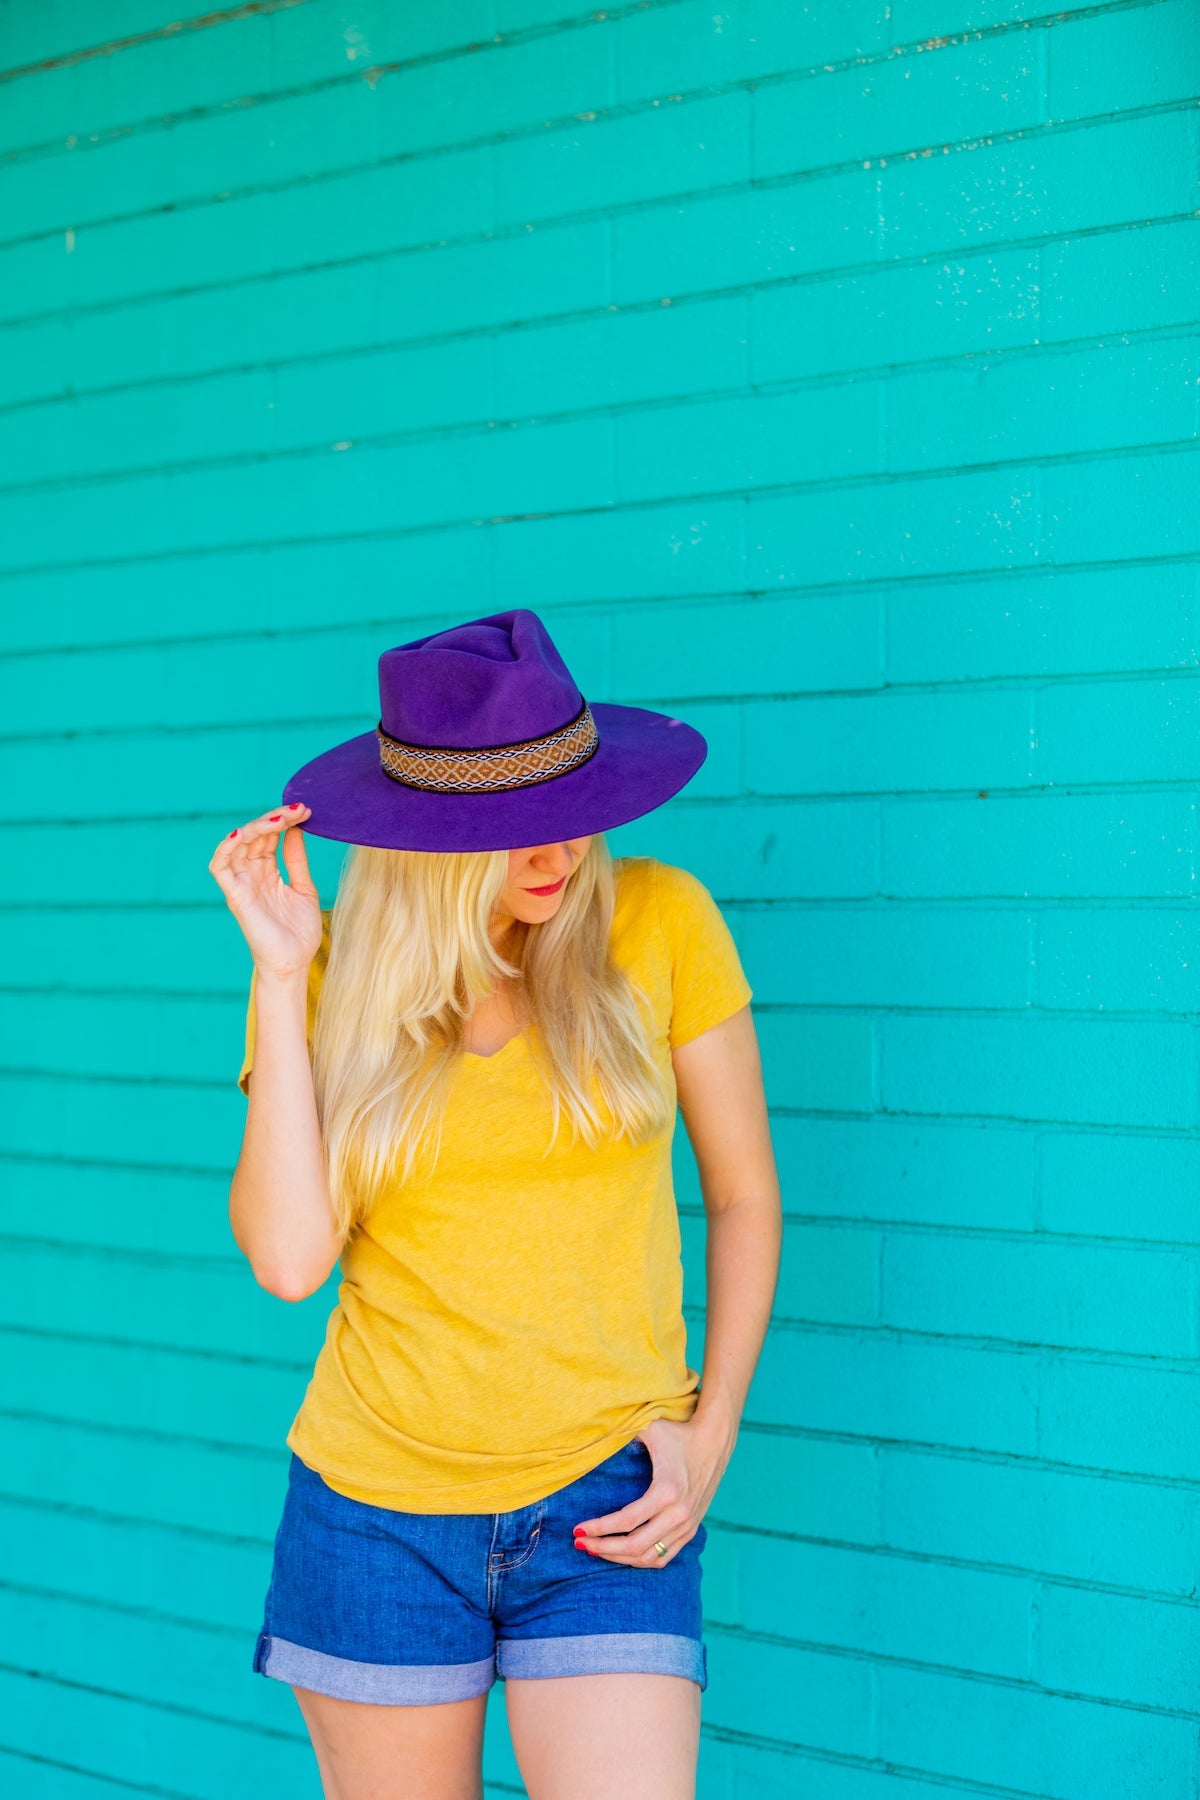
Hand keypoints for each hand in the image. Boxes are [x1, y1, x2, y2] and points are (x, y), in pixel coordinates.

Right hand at [207, 803, 322, 979]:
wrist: (294, 963)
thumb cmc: (299, 931)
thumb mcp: (304, 888)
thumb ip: (297, 860)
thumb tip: (296, 830)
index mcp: (267, 871)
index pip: (270, 837)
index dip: (285, 821)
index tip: (306, 811)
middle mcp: (251, 874)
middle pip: (255, 835)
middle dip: (276, 818)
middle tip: (299, 809)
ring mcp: (241, 884)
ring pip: (238, 844)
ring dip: (257, 827)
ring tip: (280, 818)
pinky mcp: (234, 896)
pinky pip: (220, 867)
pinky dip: (227, 847)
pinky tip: (244, 833)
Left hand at [572, 1414, 734, 1568]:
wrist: (715, 1442)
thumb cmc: (679, 1433)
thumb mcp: (652, 1428)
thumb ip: (624, 1430)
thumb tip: (595, 1431)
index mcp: (666, 1491)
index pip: (626, 1521)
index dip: (599, 1528)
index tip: (577, 1529)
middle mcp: (678, 1513)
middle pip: (635, 1545)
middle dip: (603, 1547)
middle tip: (580, 1542)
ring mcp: (686, 1525)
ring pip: (648, 1557)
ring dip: (619, 1557)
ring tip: (595, 1549)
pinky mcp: (691, 1530)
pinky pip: (664, 1557)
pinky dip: (640, 1561)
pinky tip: (621, 1554)